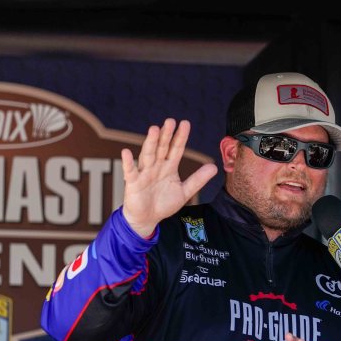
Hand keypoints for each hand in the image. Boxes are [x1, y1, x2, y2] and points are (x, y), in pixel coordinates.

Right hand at [120, 118, 217, 238]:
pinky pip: (130, 171)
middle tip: (170, 121)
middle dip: (166, 135)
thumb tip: (214, 167)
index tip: (185, 123)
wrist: (147, 218)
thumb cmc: (164, 203)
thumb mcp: (185, 191)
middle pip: (162, 148)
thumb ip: (198, 179)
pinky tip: (125, 152)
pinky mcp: (133, 183)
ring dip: (150, 142)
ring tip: (154, 129)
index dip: (180, 137)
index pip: (176, 149)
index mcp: (169, 167)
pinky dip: (128, 162)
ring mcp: (144, 173)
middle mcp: (156, 166)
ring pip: (148, 155)